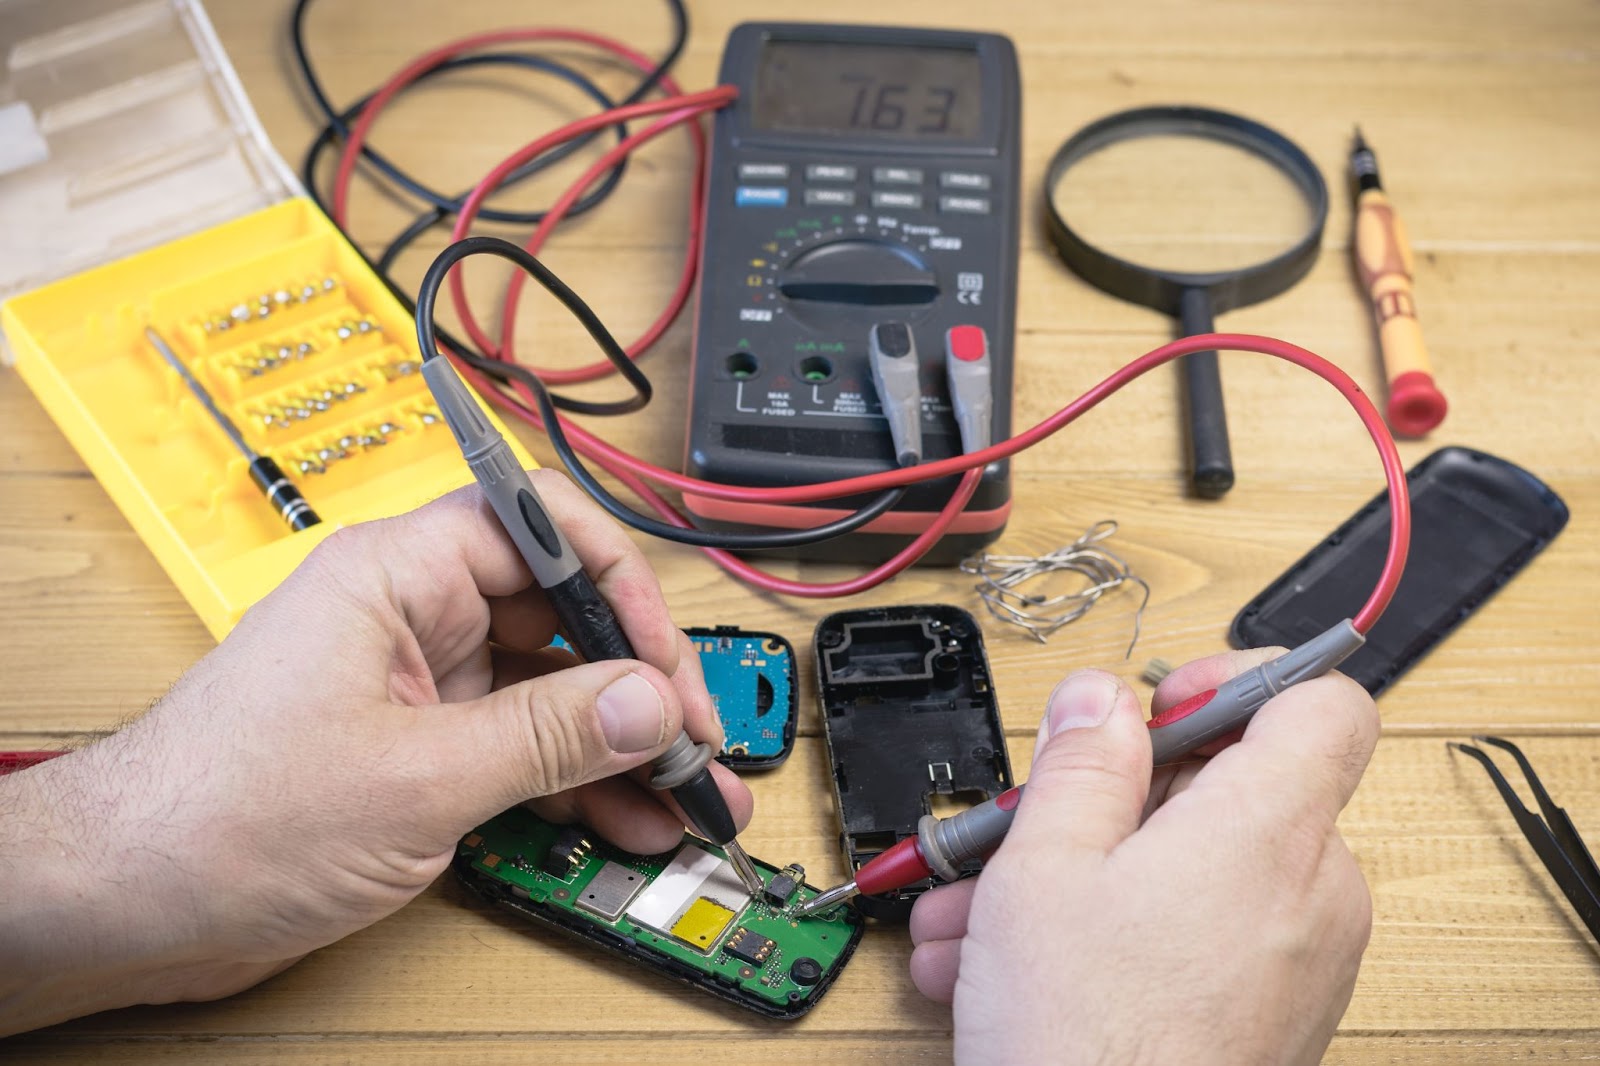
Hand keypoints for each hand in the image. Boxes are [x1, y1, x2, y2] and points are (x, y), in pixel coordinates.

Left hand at [0, 475, 748, 1034]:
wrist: (125, 900)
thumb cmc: (218, 813)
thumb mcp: (414, 777)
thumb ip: (544, 737)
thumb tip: (646, 702)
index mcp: (400, 576)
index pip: (542, 529)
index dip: (620, 586)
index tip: (665, 662)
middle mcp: (414, 616)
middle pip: (560, 615)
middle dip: (639, 680)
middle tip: (698, 744)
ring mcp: (418, 685)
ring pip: (550, 691)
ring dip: (622, 745)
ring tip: (690, 797)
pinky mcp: (418, 748)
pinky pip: (520, 748)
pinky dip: (574, 784)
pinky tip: (627, 819)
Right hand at [909, 652, 1377, 1065]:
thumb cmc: (1085, 1040)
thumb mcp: (1046, 863)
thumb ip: (1084, 759)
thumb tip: (1102, 697)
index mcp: (1268, 829)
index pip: (1321, 702)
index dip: (1240, 678)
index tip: (1162, 703)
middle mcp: (1310, 891)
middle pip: (1233, 786)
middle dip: (1110, 798)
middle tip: (1027, 822)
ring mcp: (1300, 959)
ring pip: (1193, 869)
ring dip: (1086, 873)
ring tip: (983, 916)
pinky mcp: (1274, 1011)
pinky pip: (1200, 932)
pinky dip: (1119, 929)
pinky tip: (1017, 964)